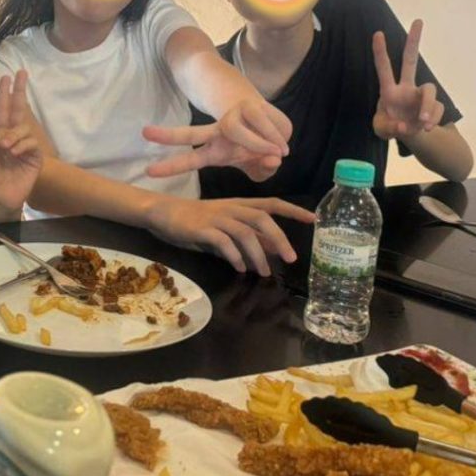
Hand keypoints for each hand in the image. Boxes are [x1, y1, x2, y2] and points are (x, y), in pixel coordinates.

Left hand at [0, 71, 42, 221]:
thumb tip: (9, 132)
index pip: (2, 110)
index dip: (4, 94)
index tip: (6, 77)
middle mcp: (12, 137)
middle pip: (18, 110)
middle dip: (19, 91)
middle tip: (22, 73)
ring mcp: (25, 146)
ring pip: (25, 128)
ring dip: (14, 135)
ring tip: (6, 147)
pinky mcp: (34, 157)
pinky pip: (31, 142)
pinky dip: (22, 145)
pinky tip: (14, 153)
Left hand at [143, 98, 290, 181]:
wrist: (269, 120)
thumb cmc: (257, 151)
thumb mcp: (259, 169)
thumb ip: (263, 170)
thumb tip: (271, 158)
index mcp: (216, 151)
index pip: (191, 159)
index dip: (172, 166)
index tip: (148, 172)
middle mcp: (218, 131)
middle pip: (191, 133)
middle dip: (168, 135)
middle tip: (144, 132)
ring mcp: (233, 116)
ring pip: (245, 135)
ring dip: (264, 145)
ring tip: (280, 152)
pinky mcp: (251, 106)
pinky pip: (268, 127)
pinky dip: (279, 137)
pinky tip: (283, 141)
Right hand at [145, 195, 313, 276]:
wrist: (162, 213)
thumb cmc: (195, 220)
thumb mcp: (224, 227)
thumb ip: (247, 236)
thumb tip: (272, 250)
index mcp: (238, 205)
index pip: (271, 203)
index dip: (293, 210)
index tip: (314, 219)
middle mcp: (230, 208)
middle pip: (262, 217)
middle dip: (280, 238)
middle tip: (290, 259)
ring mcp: (216, 217)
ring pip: (245, 232)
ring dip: (257, 254)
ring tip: (262, 273)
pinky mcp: (201, 228)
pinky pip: (223, 241)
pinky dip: (234, 256)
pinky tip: (238, 267)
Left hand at [372, 19, 442, 138]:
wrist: (408, 134)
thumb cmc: (389, 126)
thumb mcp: (382, 130)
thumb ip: (388, 128)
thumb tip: (403, 125)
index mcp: (389, 91)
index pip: (384, 68)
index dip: (380, 52)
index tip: (377, 33)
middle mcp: (406, 88)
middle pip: (411, 60)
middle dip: (414, 41)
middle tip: (418, 20)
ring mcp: (421, 95)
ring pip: (430, 91)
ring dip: (428, 107)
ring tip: (422, 123)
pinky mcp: (433, 106)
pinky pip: (437, 110)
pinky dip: (432, 120)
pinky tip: (425, 128)